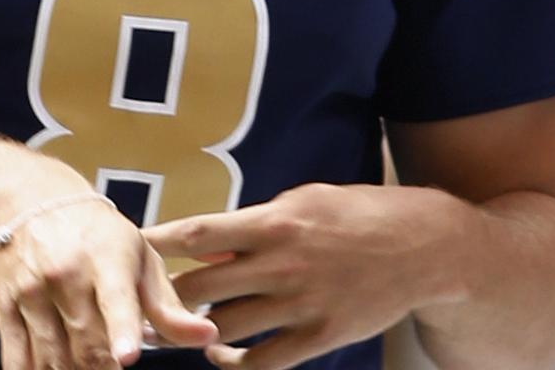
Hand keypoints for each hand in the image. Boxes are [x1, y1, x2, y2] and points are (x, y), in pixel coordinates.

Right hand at [0, 189, 219, 369]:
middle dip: (104, 368)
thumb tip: (207, 336)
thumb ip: (170, 305)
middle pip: (87, 345)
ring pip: (53, 358)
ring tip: (87, 366)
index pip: (116, 298)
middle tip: (115, 364)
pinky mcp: (3, 305)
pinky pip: (17, 358)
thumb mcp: (139, 258)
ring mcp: (30, 291)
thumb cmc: (96, 236)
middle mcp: (65, 273)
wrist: (26, 201)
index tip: (127, 357)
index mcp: (107, 257)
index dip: (122, 331)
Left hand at [146, 184, 464, 368]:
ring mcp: (301, 304)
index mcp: (274, 222)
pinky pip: (263, 362)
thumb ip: (254, 225)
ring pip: (222, 327)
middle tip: (140, 301)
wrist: (423, 248)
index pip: (199, 233)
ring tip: (173, 331)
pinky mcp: (321, 337)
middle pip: (200, 286)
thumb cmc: (357, 215)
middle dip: (165, 295)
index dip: (159, 242)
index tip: (131, 245)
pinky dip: (233, 363)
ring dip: (192, 331)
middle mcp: (282, 264)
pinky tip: (220, 357)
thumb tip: (208, 242)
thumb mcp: (303, 202)